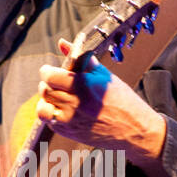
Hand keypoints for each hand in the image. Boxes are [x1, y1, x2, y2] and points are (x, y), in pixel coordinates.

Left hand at [36, 38, 166, 162]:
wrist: (133, 129)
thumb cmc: (122, 100)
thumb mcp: (104, 75)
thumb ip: (80, 59)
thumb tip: (62, 43)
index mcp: (84, 85)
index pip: (49, 76)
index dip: (47, 71)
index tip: (50, 70)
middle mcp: (75, 104)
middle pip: (45, 90)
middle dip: (47, 84)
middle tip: (56, 83)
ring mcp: (71, 121)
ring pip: (43, 108)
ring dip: (46, 100)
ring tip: (57, 97)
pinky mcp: (70, 133)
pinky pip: (49, 122)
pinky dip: (52, 114)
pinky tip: (64, 110)